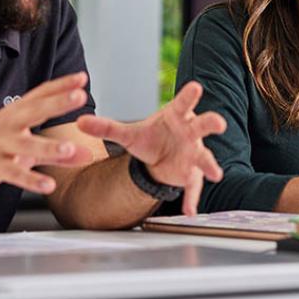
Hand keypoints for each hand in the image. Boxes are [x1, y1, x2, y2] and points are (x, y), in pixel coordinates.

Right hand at [0, 73, 95, 197]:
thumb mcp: (27, 149)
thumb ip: (57, 151)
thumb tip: (88, 154)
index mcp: (15, 114)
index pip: (40, 94)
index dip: (61, 86)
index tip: (82, 77)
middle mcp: (7, 124)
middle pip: (34, 110)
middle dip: (57, 103)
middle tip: (80, 96)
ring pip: (24, 145)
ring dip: (47, 146)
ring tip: (69, 149)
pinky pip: (12, 173)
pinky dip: (31, 179)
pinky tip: (48, 185)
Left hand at [76, 81, 224, 214]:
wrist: (160, 157)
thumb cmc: (152, 137)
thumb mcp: (128, 134)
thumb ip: (106, 127)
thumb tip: (79, 121)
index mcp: (176, 116)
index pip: (183, 103)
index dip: (190, 95)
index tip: (196, 87)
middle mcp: (190, 133)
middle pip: (204, 125)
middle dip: (212, 123)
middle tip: (219, 123)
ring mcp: (193, 153)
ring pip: (204, 156)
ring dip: (209, 165)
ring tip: (214, 174)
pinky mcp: (191, 173)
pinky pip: (192, 186)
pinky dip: (191, 199)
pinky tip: (189, 210)